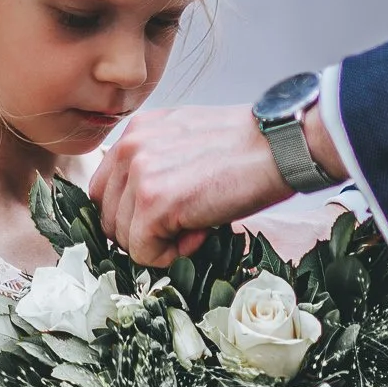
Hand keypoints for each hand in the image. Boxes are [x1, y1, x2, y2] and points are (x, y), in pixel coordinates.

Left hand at [94, 102, 346, 264]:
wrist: (281, 144)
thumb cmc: (247, 147)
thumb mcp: (187, 141)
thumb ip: (156, 164)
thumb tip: (144, 207)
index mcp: (136, 131)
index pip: (106, 190)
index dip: (135, 214)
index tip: (170, 214)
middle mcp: (129, 148)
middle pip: (109, 218)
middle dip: (145, 231)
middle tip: (188, 220)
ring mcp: (138, 175)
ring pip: (125, 239)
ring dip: (161, 243)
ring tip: (199, 221)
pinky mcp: (153, 203)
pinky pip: (144, 253)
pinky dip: (172, 255)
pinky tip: (201, 231)